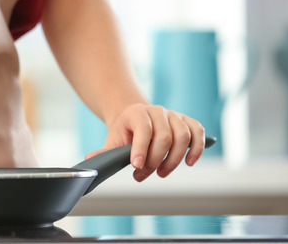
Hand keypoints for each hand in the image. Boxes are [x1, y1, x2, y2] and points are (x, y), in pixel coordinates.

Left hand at [85, 103, 205, 181]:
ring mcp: (174, 115)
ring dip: (174, 160)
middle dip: (155, 161)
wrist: (134, 117)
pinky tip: (189, 162)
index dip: (141, 149)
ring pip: (182, 136)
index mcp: (137, 113)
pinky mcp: (187, 122)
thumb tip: (90, 160)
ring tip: (161, 173)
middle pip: (164, 137)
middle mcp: (158, 111)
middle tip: (144, 175)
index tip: (137, 166)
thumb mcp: (113, 139)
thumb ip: (105, 151)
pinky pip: (198, 132)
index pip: (143, 130)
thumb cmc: (124, 131)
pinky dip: (197, 148)